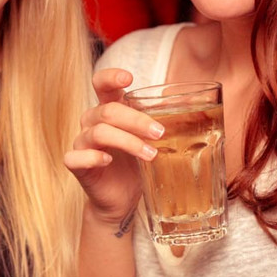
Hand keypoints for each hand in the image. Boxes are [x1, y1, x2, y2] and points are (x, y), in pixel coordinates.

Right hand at [64, 68, 164, 226]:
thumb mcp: (149, 142)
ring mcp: (82, 142)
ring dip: (128, 141)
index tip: (129, 79)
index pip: (101, 84)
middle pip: (108, 111)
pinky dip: (93, 157)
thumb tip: (199, 112)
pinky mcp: (77, 165)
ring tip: (151, 154)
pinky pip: (77, 157)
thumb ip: (159, 124)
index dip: (111, 77)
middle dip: (137, 120)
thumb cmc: (135, 165)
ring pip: (99, 132)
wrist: (120, 199)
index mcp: (108, 110)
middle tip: (160, 133)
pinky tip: (109, 161)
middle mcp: (91, 122)